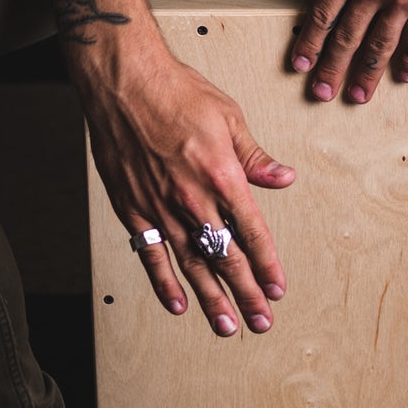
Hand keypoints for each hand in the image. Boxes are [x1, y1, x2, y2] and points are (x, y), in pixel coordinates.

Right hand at [79, 41, 295, 335]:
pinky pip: (150, 254)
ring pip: (191, 264)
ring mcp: (160, 207)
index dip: (267, 265)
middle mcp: (192, 198)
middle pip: (225, 257)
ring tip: (228, 326)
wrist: (124, 82)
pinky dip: (164, 282)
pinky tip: (178, 304)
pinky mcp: (133, 208)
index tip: (278, 288)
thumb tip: (283, 178)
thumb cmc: (175, 91)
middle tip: (261, 321)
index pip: (252, 232)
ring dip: (212, 298)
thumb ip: (254, 156)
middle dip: (246, 293)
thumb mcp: (229, 118)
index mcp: (221, 176)